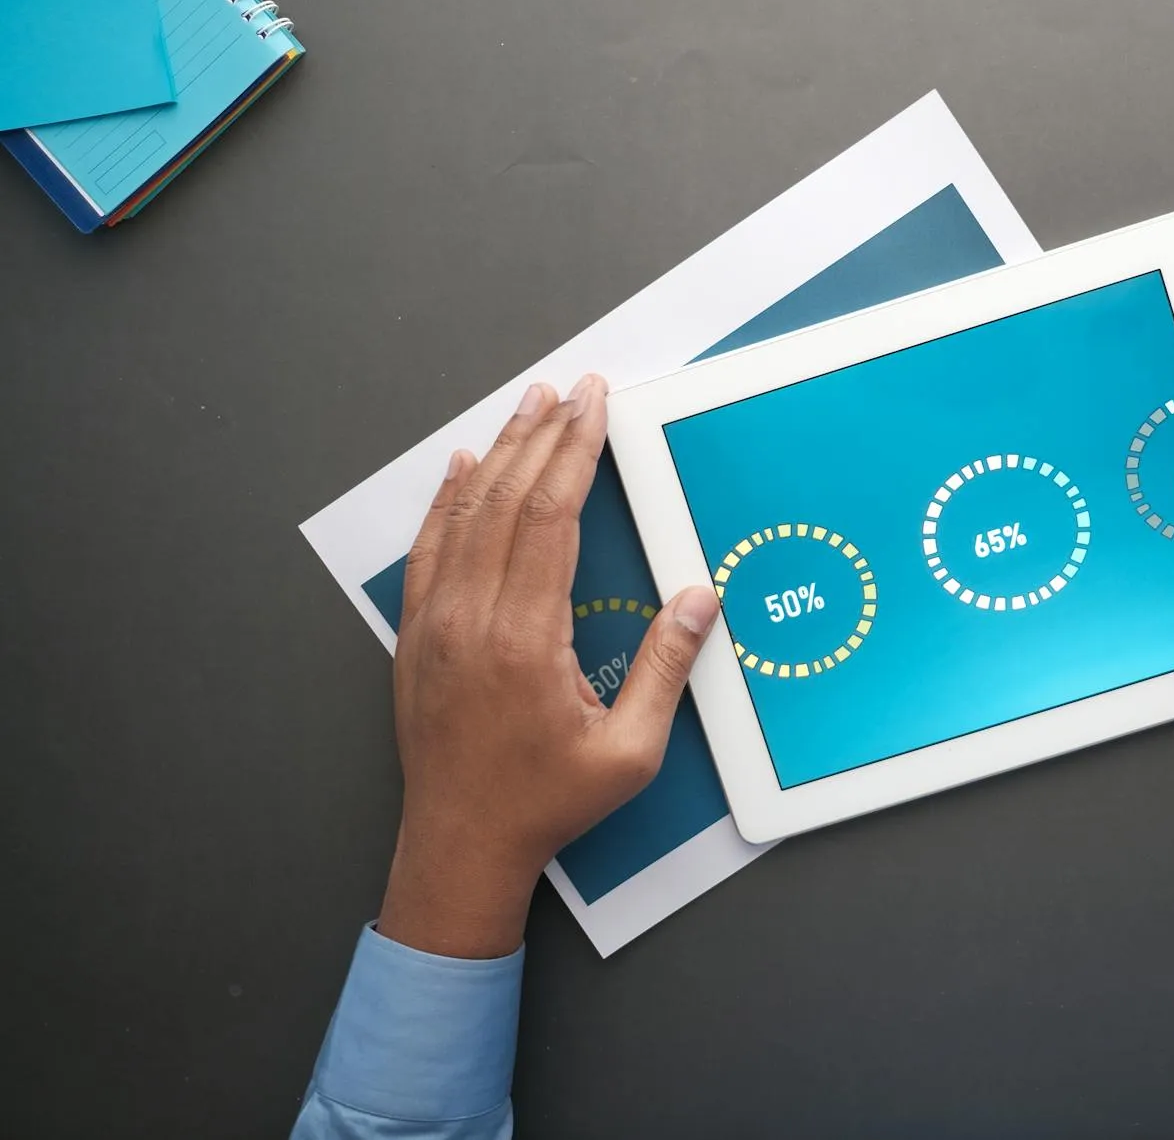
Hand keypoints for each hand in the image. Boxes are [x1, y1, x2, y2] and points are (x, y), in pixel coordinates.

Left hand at [378, 375, 720, 957]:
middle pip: (507, 499)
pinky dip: (447, 500)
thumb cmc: (545, 804)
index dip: (575, 452)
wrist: (459, 846)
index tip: (594, 406)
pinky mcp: (416, 637)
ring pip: (465, 514)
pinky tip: (461, 468)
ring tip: (527, 405)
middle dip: (544, 434)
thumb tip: (697, 599)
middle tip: (573, 387)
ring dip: (498, 453)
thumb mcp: (629, 752)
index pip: (551, 517)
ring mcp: (435, 625)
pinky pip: (429, 549)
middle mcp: (471, 618)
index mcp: (525, 638)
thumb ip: (665, 669)